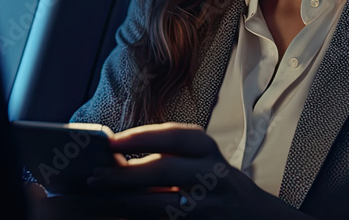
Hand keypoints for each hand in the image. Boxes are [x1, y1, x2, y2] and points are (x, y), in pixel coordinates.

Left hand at [61, 122, 309, 219]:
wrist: (253, 216)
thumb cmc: (213, 180)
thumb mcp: (198, 158)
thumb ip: (166, 155)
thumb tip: (116, 156)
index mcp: (207, 150)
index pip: (173, 137)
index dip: (139, 137)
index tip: (109, 141)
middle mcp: (211, 174)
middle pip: (165, 170)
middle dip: (126, 175)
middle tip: (95, 177)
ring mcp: (209, 206)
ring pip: (162, 206)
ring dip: (127, 205)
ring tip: (101, 201)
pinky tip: (120, 219)